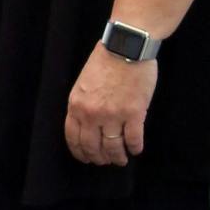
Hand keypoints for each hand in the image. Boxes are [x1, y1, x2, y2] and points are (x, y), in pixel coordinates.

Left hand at [64, 43, 157, 166]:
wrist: (126, 47)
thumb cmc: (105, 61)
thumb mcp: (83, 83)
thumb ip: (83, 104)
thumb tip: (87, 125)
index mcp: (76, 105)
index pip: (73, 138)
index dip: (80, 152)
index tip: (86, 158)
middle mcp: (92, 114)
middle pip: (92, 147)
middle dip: (99, 158)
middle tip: (105, 161)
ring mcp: (113, 115)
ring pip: (113, 147)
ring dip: (117, 157)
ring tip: (121, 159)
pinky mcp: (134, 114)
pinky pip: (133, 139)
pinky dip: (135, 148)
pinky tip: (136, 149)